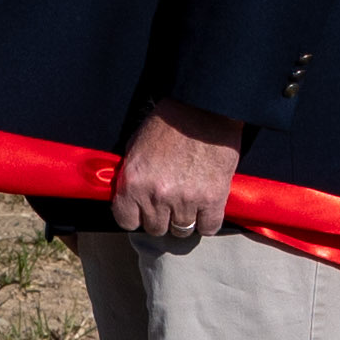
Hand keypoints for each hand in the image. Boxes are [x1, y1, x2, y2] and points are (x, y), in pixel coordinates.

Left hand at [111, 101, 244, 243]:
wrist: (202, 109)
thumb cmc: (167, 124)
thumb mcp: (135, 148)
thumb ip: (131, 177)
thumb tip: (130, 199)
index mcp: (133, 183)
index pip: (127, 221)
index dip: (135, 217)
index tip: (142, 211)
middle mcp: (156, 196)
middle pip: (155, 229)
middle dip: (160, 218)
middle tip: (168, 204)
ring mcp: (185, 200)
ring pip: (181, 230)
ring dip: (184, 219)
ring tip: (188, 203)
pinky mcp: (213, 199)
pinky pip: (208, 227)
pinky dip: (207, 221)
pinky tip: (205, 209)